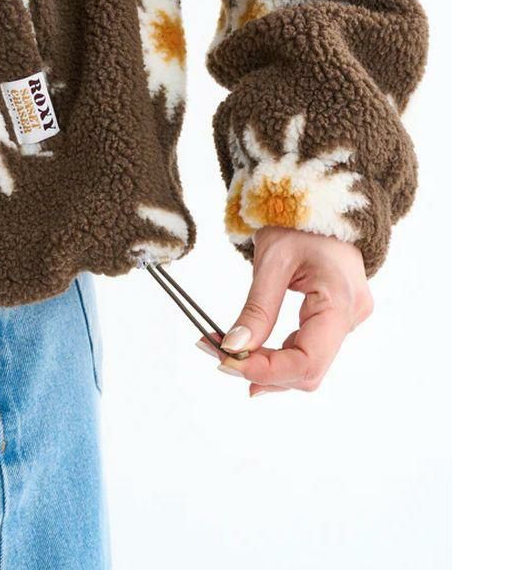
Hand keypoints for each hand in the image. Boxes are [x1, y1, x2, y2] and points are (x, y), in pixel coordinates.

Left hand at [196, 227, 372, 395]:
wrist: (324, 200)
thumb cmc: (301, 223)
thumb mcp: (272, 261)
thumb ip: (256, 309)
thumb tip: (233, 349)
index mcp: (341, 301)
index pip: (307, 362)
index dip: (268, 371)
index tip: (228, 362)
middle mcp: (351, 317)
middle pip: (308, 370)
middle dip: (264, 372)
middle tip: (220, 358)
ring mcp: (347, 319)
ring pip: (307, 365)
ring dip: (267, 367)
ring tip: (228, 355)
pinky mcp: (336, 318)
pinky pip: (308, 349)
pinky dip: (277, 355)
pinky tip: (251, 351)